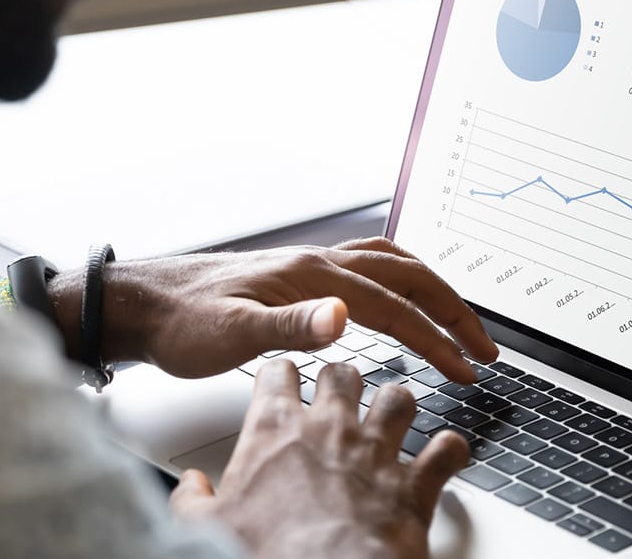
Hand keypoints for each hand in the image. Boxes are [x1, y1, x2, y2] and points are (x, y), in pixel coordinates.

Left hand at [49, 237, 498, 382]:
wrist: (146, 302)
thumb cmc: (183, 323)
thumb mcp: (232, 334)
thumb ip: (290, 326)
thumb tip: (343, 317)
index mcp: (312, 275)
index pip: (395, 307)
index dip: (437, 339)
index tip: (467, 369)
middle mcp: (319, 261)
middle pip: (408, 276)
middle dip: (453, 312)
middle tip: (485, 350)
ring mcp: (312, 263)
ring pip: (394, 264)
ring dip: (434, 291)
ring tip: (461, 323)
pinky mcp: (301, 273)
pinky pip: (370, 264)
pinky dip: (402, 278)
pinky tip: (402, 295)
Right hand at [171, 361, 466, 558]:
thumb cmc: (269, 555)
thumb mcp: (206, 528)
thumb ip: (192, 501)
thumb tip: (187, 489)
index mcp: (276, 430)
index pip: (277, 372)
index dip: (280, 374)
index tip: (282, 379)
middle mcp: (331, 429)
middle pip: (342, 372)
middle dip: (342, 379)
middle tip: (339, 393)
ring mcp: (378, 452)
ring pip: (399, 397)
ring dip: (397, 405)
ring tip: (393, 414)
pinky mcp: (416, 485)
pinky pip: (446, 450)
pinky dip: (450, 452)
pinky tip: (446, 455)